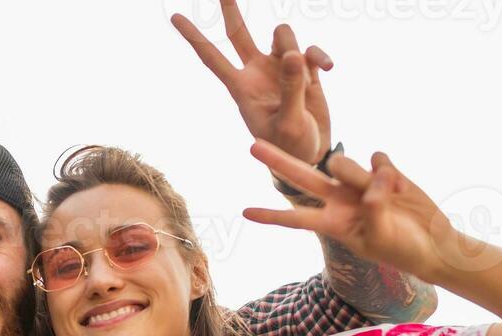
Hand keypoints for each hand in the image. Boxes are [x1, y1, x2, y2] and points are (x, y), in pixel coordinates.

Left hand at [172, 4, 333, 164]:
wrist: (310, 156)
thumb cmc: (291, 147)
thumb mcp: (289, 122)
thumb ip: (291, 87)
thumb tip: (292, 52)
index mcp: (242, 88)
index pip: (212, 57)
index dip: (194, 37)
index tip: (174, 17)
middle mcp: (257, 73)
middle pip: (238, 33)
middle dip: (230, 10)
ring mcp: (280, 69)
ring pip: (282, 35)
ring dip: (296, 52)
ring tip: (308, 85)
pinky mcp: (303, 71)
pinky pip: (309, 50)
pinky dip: (318, 57)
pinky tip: (327, 69)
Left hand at [243, 140, 474, 284]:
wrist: (430, 240)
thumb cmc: (402, 249)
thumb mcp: (381, 238)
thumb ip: (371, 212)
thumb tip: (371, 188)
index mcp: (332, 223)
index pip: (295, 219)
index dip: (271, 216)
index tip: (244, 213)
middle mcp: (339, 200)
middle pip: (302, 176)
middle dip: (278, 161)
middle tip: (252, 145)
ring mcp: (358, 183)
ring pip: (346, 165)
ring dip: (364, 178)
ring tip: (386, 196)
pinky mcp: (382, 170)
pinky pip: (378, 159)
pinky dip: (389, 172)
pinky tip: (399, 186)